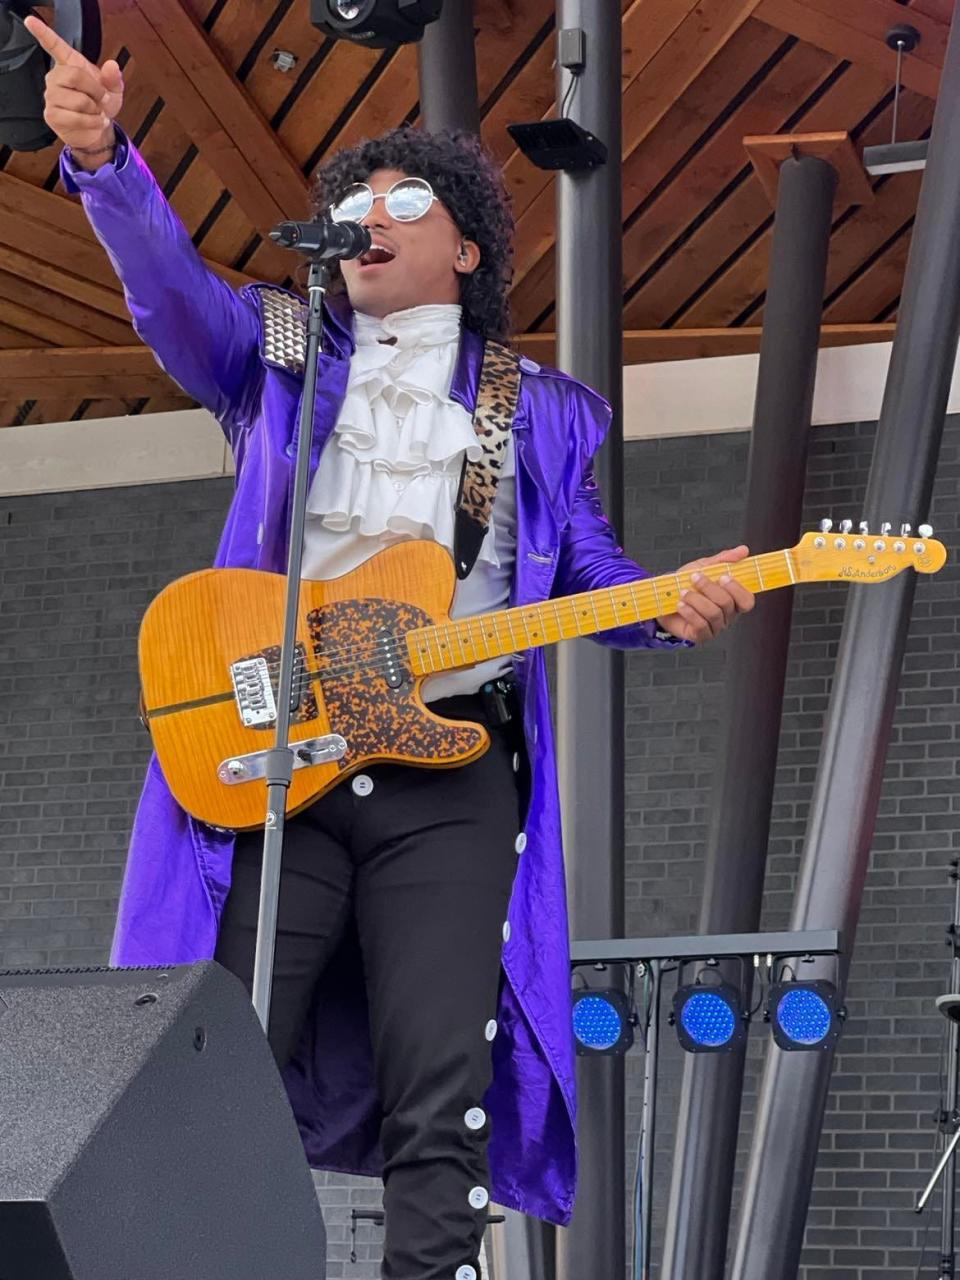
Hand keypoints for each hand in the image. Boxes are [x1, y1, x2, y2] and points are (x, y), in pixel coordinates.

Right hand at [24, 14, 123, 155]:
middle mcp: (56, 77)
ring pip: (78, 100)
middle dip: (96, 91)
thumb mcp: (114, 90)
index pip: (53, 45)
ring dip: (94, 110)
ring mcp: (51, 96)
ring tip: (95, 111)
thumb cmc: (101, 105)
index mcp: (69, 63)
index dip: (42, 33)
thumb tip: (112, 66)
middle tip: (101, 99)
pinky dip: (92, 122)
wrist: (98, 129)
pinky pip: (76, 118)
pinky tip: (94, 121)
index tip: (31, 22)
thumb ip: (113, 78)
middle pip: (74, 76)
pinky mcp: (52, 115)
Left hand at [656, 545, 754, 643]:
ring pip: (714, 614)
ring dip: (696, 600)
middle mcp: (727, 615)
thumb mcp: (703, 567)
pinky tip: (680, 605)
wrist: (662, 598)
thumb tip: (743, 550)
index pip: (747, 600)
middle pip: (728, 604)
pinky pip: (701, 626)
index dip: (737, 589)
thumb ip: (723, 560)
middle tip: (695, 578)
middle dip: (709, 588)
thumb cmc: (686, 584)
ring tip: (683, 592)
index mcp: (732, 599)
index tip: (723, 576)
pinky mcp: (701, 636)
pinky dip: (690, 612)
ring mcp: (715, 627)